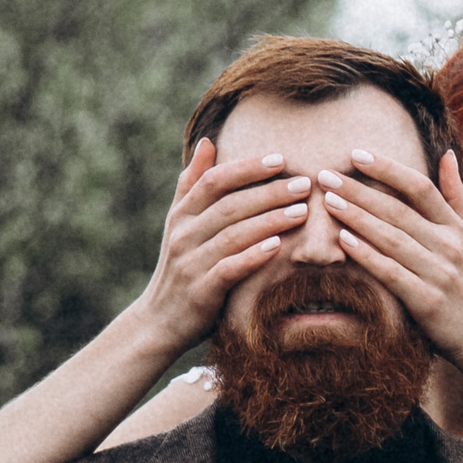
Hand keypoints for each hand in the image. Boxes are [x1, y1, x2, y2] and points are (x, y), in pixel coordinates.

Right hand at [128, 138, 312, 350]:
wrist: (158, 321)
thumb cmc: (180, 268)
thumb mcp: (179, 224)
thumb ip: (192, 184)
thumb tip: (207, 141)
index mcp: (181, 215)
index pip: (213, 181)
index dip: (246, 168)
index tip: (280, 159)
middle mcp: (183, 235)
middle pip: (229, 205)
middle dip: (269, 192)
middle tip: (304, 184)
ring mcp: (190, 263)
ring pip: (233, 234)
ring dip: (269, 220)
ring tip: (301, 211)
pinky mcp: (201, 291)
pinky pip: (229, 269)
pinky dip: (253, 256)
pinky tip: (278, 246)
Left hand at [320, 150, 462, 362]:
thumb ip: (456, 196)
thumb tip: (447, 154)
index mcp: (455, 228)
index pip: (420, 188)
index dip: (388, 168)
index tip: (357, 155)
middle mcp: (449, 247)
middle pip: (398, 210)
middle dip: (360, 190)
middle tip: (326, 176)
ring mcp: (438, 274)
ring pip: (392, 238)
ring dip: (358, 218)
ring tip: (329, 201)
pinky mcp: (426, 301)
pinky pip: (391, 273)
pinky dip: (367, 255)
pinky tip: (344, 240)